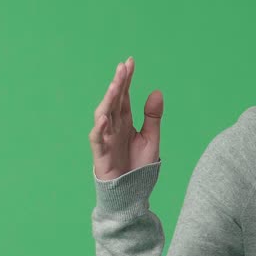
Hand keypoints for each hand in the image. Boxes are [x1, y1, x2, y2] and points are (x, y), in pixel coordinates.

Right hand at [90, 56, 163, 180]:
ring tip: (115, 85)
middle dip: (118, 84)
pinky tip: (104, 116)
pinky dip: (99, 127)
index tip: (130, 62)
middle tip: (123, 66)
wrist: (133, 193)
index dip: (126, 79)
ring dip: (108, 100)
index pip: (125, 96)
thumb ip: (153, 117)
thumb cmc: (139, 167)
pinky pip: (98, 138)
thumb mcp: (151, 139)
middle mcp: (114, 127)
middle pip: (114, 101)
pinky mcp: (101, 154)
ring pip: (104, 115)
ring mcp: (106, 139)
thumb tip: (157, 91)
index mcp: (125, 122)